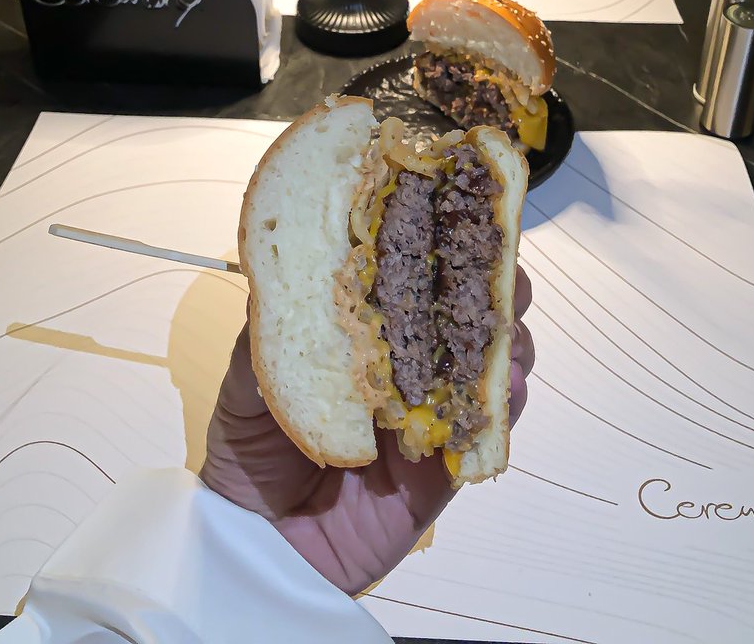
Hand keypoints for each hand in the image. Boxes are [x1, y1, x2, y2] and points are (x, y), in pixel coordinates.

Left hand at [201, 266, 535, 595]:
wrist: (256, 547)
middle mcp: (406, 363)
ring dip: (507, 332)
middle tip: (498, 259)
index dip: (436, 240)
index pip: (410, 274)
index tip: (455, 206)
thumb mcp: (246, 381)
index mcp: (363, 333)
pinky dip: (505, 402)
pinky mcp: (446, 464)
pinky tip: (505, 381)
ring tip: (505, 318)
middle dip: (490, 278)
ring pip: (489, 360)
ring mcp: (431, 411)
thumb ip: (271, 332)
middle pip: (464, 309)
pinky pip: (488, 429)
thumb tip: (289, 270)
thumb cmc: (248, 452)